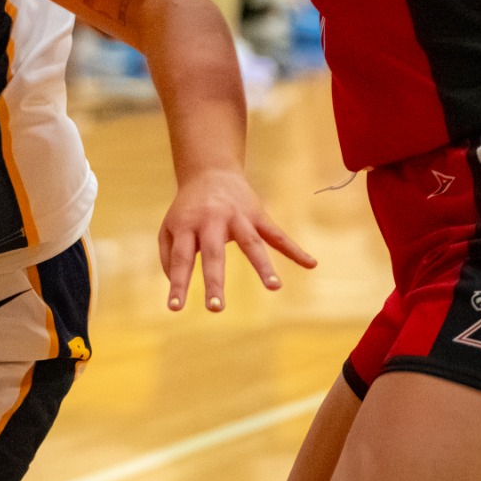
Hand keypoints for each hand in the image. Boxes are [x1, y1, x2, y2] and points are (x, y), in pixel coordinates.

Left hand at [158, 169, 314, 311]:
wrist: (210, 172)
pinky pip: (277, 235)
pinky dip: (294, 249)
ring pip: (251, 243)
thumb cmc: (188, 209)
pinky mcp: (258, 215)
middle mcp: (212, 220)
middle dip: (214, 280)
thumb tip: (177, 285)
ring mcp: (237, 217)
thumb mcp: (169, 228)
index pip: (181, 258)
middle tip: (215, 308)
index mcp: (187, 225)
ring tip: (275, 287)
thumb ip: (169, 258)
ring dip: (263, 265)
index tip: (175, 308)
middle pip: (213, 253)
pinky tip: (311, 264)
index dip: (178, 283)